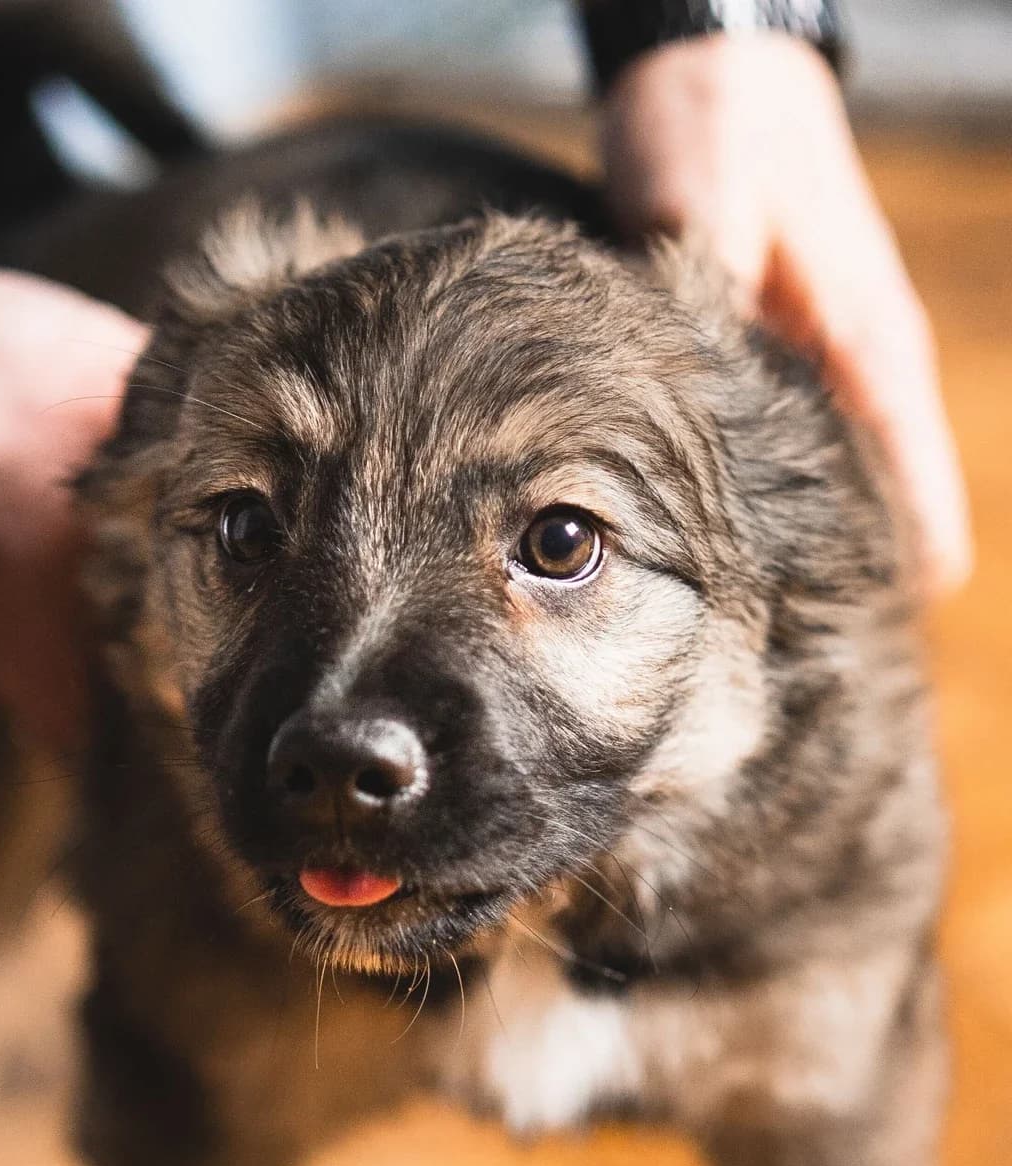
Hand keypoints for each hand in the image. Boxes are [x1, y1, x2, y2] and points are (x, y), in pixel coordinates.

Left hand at [599, 32, 971, 593]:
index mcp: (866, 347)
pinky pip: (788, 439)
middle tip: (790, 654)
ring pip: (836, 476)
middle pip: (883, 500)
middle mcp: (854, 365)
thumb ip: (707, 302)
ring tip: (754, 616)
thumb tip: (696, 395)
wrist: (713, 67)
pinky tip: (716, 530)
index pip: (913, 491)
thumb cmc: (720, 128)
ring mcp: (818, 358)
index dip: (895, 571)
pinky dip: (768, 487)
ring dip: (809, 538)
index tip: (860, 645)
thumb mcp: (709, 206)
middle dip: (846, 573)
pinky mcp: (773, 346)